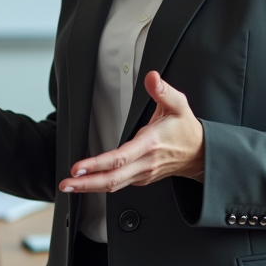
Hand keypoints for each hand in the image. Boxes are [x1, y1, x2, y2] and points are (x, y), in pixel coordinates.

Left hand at [59, 72, 203, 193]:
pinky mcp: (141, 178)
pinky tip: (88, 183)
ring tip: (69, 185)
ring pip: (114, 186)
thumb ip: (163, 91)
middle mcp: (145, 163)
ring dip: (90, 188)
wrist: (200, 154)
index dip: (97, 164)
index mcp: (150, 144)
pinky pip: (119, 184)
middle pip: (112, 179)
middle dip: (86, 184)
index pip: (120, 158)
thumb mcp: (179, 105)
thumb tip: (151, 77)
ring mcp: (143, 174)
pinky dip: (101, 185)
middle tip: (66, 183)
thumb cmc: (186, 130)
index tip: (79, 167)